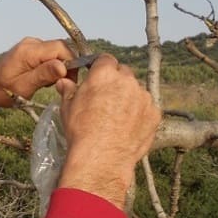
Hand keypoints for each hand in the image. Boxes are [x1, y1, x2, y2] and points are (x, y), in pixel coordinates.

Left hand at [0, 37, 75, 121]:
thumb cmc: (3, 91)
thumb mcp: (23, 87)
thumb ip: (43, 75)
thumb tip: (63, 66)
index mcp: (29, 51)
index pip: (61, 48)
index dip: (71, 63)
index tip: (69, 81)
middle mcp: (31, 43)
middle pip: (60, 49)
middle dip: (66, 66)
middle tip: (61, 84)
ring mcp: (30, 44)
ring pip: (56, 52)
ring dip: (58, 67)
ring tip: (49, 84)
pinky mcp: (30, 49)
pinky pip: (49, 54)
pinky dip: (51, 66)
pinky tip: (43, 79)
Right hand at [54, 54, 160, 208]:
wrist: (102, 158)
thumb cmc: (82, 132)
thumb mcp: (67, 107)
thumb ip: (68, 90)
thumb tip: (64, 83)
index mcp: (104, 74)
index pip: (104, 59)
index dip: (99, 67)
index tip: (96, 76)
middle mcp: (127, 81)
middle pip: (123, 73)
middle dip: (115, 81)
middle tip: (105, 98)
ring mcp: (143, 97)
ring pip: (136, 90)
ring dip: (128, 97)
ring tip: (116, 116)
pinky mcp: (154, 114)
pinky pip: (146, 108)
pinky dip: (139, 113)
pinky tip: (127, 126)